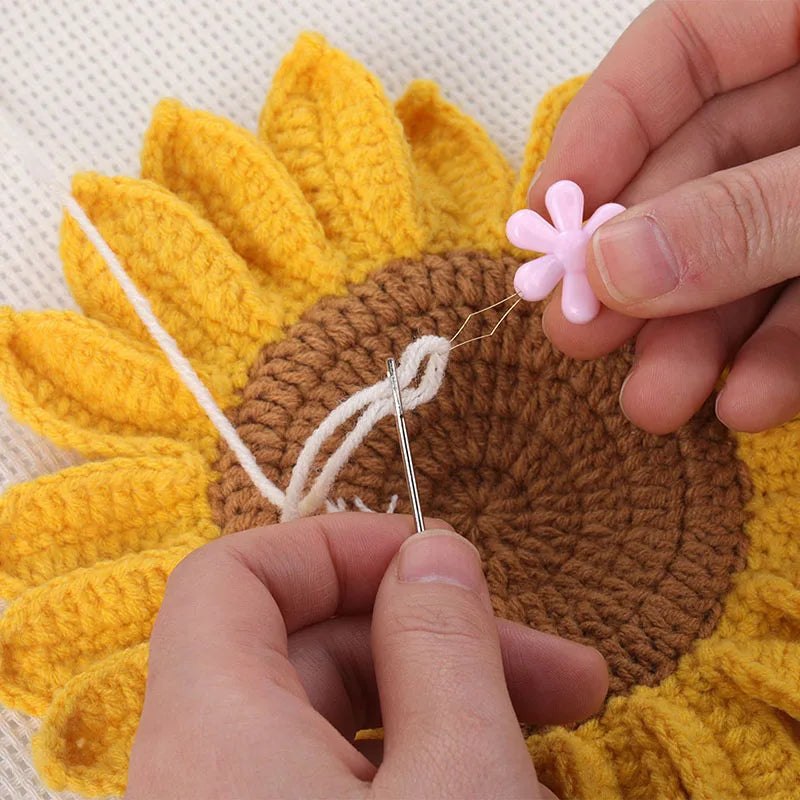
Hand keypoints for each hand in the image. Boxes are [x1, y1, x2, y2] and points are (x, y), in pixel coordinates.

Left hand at [125, 514, 607, 798]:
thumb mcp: (460, 778)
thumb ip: (443, 645)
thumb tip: (435, 551)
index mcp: (211, 735)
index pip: (233, 575)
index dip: (335, 544)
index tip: (437, 557)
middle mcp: (200, 777)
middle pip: (307, 649)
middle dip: (438, 639)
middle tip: (561, 669)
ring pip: (339, 724)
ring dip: (452, 708)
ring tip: (559, 729)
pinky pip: (343, 787)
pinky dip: (425, 769)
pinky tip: (509, 784)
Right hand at [530, 0, 799, 434]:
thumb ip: (745, 214)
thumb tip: (608, 268)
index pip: (678, 50)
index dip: (600, 133)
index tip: (544, 222)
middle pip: (701, 171)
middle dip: (643, 270)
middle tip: (581, 340)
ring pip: (751, 248)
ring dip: (701, 334)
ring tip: (656, 406)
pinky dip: (783, 352)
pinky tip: (750, 401)